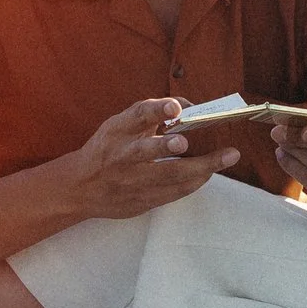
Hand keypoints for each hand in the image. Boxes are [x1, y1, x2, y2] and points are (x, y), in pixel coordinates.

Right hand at [61, 98, 227, 219]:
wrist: (80, 188)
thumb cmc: (109, 148)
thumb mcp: (121, 125)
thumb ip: (152, 113)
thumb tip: (190, 106)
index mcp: (117, 131)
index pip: (136, 116)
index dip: (156, 111)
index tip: (174, 107)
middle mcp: (122, 156)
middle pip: (147, 151)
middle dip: (169, 146)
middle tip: (188, 141)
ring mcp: (130, 182)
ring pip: (167, 176)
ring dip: (200, 167)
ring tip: (226, 156)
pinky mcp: (140, 201)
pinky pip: (173, 192)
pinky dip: (194, 181)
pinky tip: (210, 172)